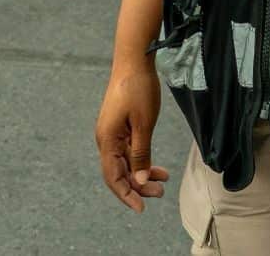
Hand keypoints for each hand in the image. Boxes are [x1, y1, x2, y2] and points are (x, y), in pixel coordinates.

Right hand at [95, 64, 169, 212]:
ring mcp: (112, 132)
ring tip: (163, 181)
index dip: (126, 195)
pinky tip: (157, 166)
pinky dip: (142, 160)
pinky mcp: (119, 126)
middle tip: (160, 193)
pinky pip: (128, 150)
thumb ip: (141, 153)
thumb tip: (140, 180)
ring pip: (125, 162)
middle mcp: (105, 139)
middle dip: (137, 186)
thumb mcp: (143, 125)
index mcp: (107, 139)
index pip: (113, 176)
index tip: (141, 209)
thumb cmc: (138, 89)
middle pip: (118, 172)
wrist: (133, 60)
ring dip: (141, 173)